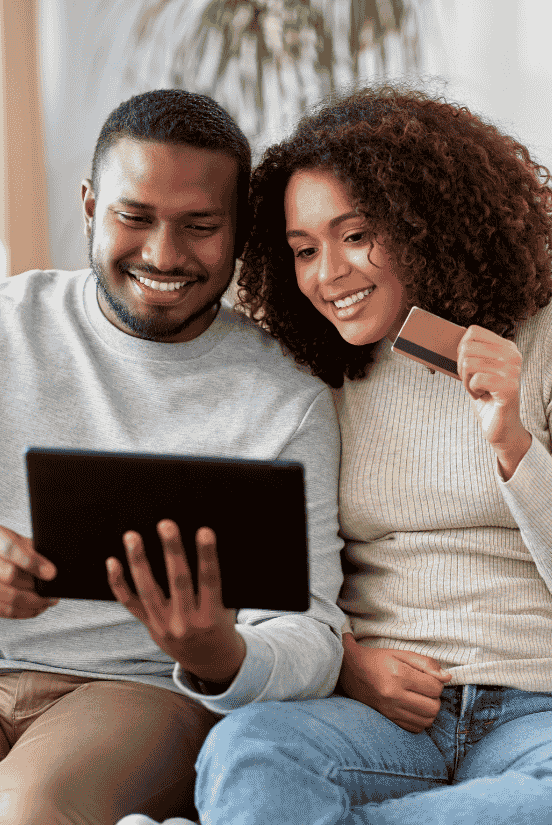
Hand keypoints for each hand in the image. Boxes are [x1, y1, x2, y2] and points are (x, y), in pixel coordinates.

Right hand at [0, 526, 57, 617]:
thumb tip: (51, 564)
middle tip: (52, 592)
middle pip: (10, 576)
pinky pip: (4, 610)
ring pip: (8, 596)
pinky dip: (23, 612)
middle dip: (36, 587)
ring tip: (48, 601)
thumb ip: (29, 548)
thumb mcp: (15, 538)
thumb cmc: (1, 546)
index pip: (11, 549)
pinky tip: (35, 608)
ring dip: (33, 603)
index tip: (51, 572)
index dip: (32, 562)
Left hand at [107, 519, 245, 686]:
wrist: (208, 662)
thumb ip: (220, 584)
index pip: (210, 581)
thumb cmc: (221, 624)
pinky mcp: (148, 625)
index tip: (204, 532)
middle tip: (166, 525)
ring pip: (148, 590)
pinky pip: (130, 603)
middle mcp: (186, 623)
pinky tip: (112, 561)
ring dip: (138, 561)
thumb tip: (210, 544)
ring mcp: (163, 626)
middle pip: (178, 582)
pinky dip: (118, 583)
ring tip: (132, 537)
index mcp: (211, 617)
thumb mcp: (228, 608)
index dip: (207, 556)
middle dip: (172, 552)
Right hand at [337, 634, 451, 732]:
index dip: (437, 682)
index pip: (435, 687)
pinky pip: (414, 729)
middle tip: (426, 689)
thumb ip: (425, 663)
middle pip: (433, 707)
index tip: (429, 678)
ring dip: (429, 710)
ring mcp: (390, 710)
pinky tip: (413, 708)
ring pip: (426, 721)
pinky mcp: (387, 719)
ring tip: (420, 699)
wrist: (350, 671)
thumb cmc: (378, 659)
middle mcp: (394, 695)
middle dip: (435, 698)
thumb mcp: (400, 654)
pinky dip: (419, 720)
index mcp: (398, 675)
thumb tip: (447, 677)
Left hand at [457, 325, 529, 449]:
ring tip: (478, 390)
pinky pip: (476, 379)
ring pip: (469, 363)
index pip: (473, 332)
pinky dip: (472, 390)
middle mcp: (513, 356)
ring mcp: (513, 371)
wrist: (501, 426)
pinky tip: (482, 396)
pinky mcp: (509, 387)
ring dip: (467, 381)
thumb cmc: (487, 398)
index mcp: (507, 347)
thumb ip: (470, 353)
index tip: (469, 367)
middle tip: (473, 382)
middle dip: (462, 369)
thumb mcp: (478, 370)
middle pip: (467, 348)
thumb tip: (444, 337)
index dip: (461, 351)